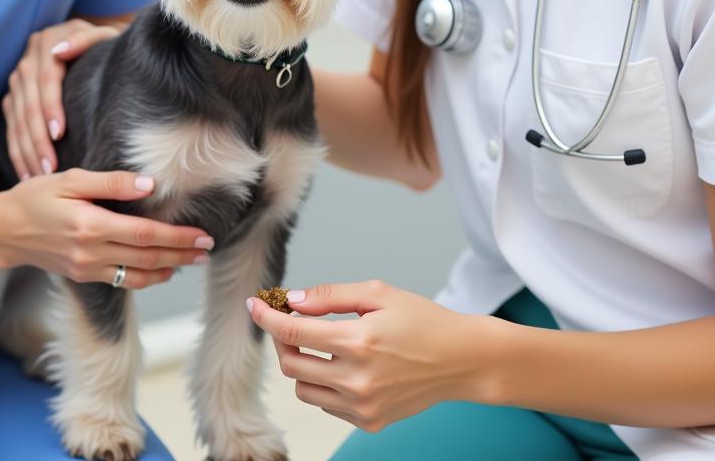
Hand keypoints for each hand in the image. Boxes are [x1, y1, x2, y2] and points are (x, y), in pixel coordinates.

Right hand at [0, 167, 214, 288]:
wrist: (2, 231)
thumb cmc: (35, 197)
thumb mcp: (70, 179)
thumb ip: (111, 182)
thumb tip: (149, 184)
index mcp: (90, 226)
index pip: (144, 235)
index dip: (177, 236)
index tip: (203, 235)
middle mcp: (90, 253)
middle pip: (147, 258)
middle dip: (182, 254)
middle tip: (209, 249)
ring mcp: (87, 269)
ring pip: (137, 275)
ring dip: (169, 269)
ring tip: (193, 261)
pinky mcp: (83, 277)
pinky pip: (122, 282)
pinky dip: (146, 278)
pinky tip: (163, 270)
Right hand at [3, 18, 121, 179]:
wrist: (91, 43)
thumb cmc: (105, 44)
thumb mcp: (102, 35)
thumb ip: (85, 40)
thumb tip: (59, 53)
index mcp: (47, 42)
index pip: (45, 79)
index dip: (50, 106)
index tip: (59, 134)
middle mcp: (27, 60)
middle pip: (28, 104)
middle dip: (38, 138)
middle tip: (49, 167)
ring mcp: (17, 79)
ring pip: (17, 120)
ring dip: (26, 150)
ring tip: (39, 175)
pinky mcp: (13, 96)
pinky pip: (11, 127)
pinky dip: (18, 151)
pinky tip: (26, 172)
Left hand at [246, 280, 492, 430]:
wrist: (461, 361)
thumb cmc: (422, 320)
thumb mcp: (378, 293)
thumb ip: (331, 295)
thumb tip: (293, 300)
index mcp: (358, 340)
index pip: (293, 331)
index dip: (266, 316)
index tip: (253, 303)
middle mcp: (357, 379)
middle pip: (291, 363)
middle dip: (282, 338)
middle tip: (292, 319)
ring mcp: (363, 406)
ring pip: (303, 387)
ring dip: (300, 363)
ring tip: (320, 343)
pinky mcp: (368, 422)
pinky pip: (326, 404)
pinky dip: (323, 383)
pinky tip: (342, 365)